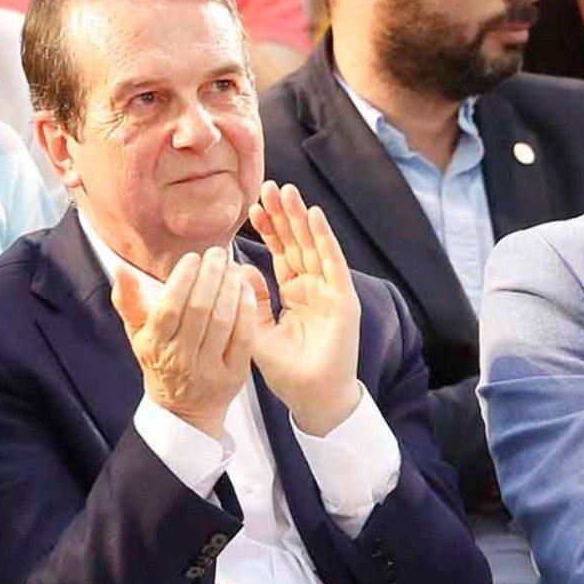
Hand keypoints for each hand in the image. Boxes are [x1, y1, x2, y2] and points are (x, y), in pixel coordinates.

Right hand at [111, 246, 257, 438]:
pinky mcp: (234, 375)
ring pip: (223, 321)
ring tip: (233, 267)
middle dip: (211, 277)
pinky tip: (247, 289)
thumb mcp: (138, 334)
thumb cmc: (161, 362)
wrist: (184, 409)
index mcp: (155, 345)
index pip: (170, 307)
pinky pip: (244, 338)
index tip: (193, 258)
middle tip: (219, 255)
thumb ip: (128, 302)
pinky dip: (247, 311)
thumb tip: (121, 269)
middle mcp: (181, 358)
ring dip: (230, 289)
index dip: (183, 280)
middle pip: (199, 310)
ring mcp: (209, 368)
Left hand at [244, 181, 362, 435]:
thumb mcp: (257, 332)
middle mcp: (314, 288)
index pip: (281, 254)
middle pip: (297, 243)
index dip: (268, 231)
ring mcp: (330, 293)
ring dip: (301, 218)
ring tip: (288, 191)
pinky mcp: (343, 300)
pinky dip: (324, 239)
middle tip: (269, 185)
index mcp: (295, 294)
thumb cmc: (288, 371)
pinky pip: (332, 263)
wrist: (313, 398)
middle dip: (284, 215)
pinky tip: (314, 216)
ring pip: (313, 247)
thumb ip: (250, 301)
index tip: (251, 208)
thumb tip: (240, 269)